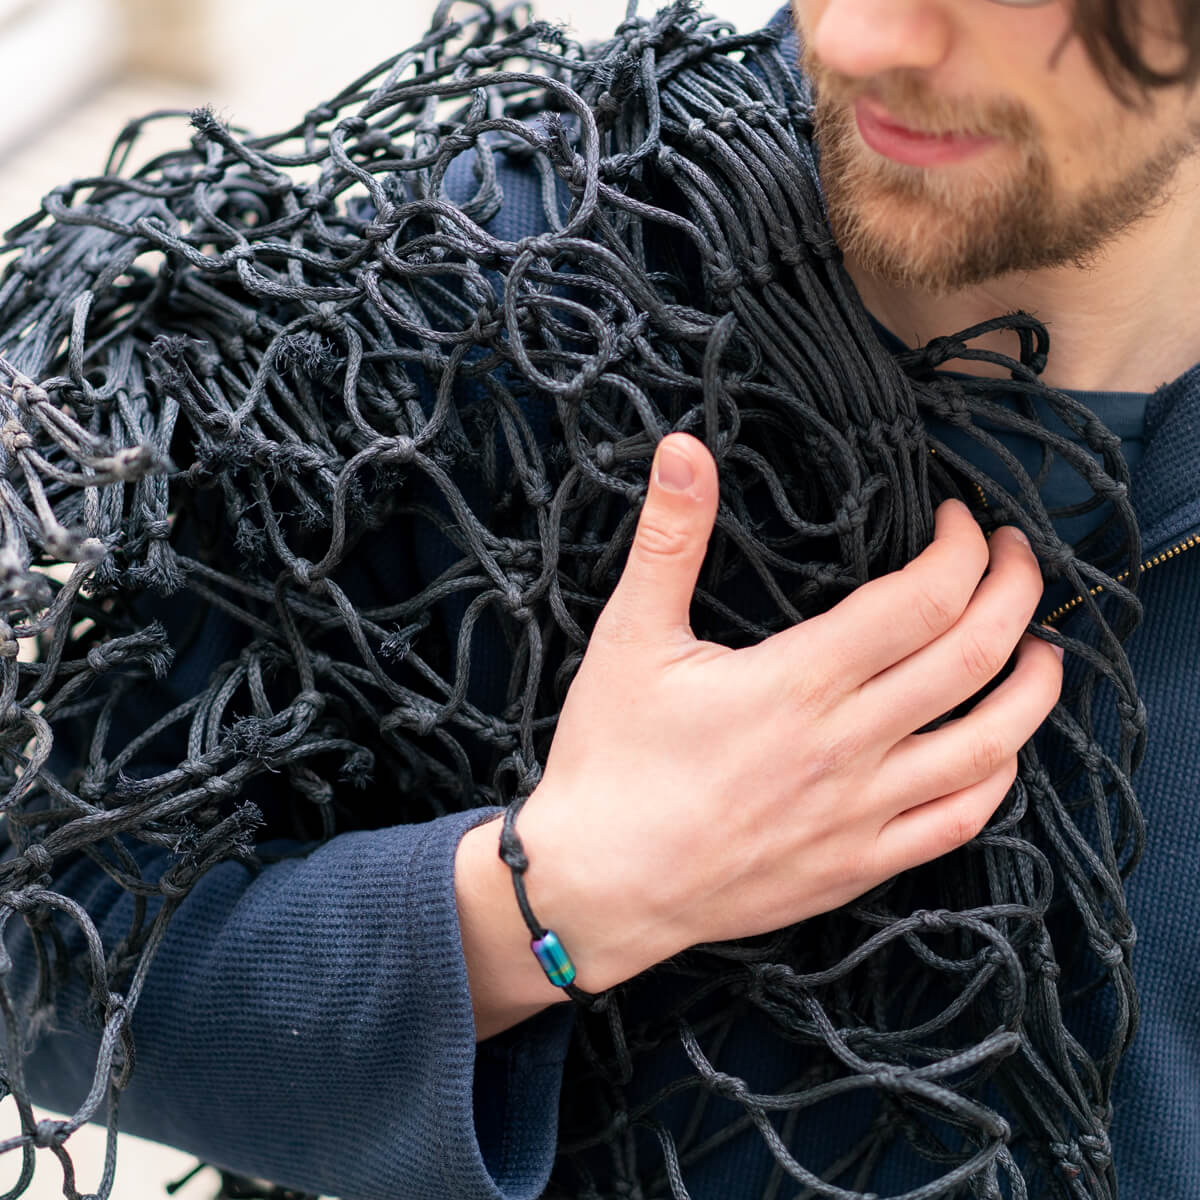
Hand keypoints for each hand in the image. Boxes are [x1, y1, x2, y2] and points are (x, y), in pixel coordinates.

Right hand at [510, 432, 1062, 993]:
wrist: (599, 885)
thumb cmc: (610, 759)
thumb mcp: (629, 636)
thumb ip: (669, 538)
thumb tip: (685, 447)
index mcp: (799, 679)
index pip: (924, 598)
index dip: (962, 549)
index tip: (958, 521)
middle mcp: (846, 744)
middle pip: (973, 656)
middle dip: (1015, 592)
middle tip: (1015, 557)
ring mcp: (861, 812)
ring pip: (990, 744)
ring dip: (1034, 687)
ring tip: (1042, 647)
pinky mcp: (858, 865)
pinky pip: (959, 822)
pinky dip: (998, 775)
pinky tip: (1000, 750)